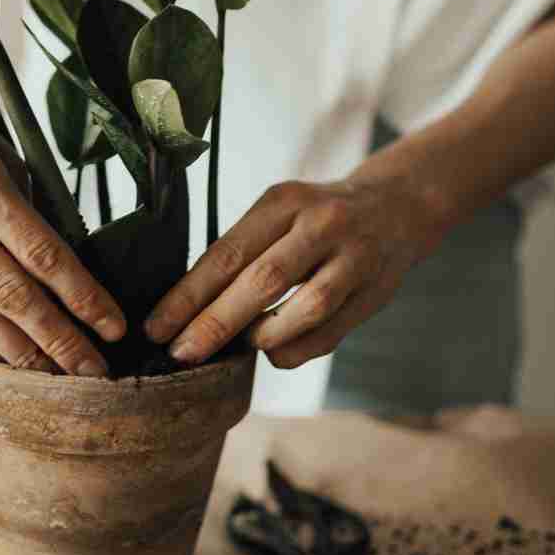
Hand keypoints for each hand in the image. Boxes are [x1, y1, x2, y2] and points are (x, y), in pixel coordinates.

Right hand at [0, 55, 125, 376]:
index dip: (82, 297)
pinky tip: (6, 355)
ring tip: (54, 377)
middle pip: (11, 294)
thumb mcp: (2, 151)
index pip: (42, 253)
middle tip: (93, 373)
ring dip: (20, 352)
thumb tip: (66, 273)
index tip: (113, 327)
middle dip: (58, 340)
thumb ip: (29, 209)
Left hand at [143, 176, 444, 368]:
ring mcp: (354, 257)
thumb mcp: (278, 213)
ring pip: (304, 308)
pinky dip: (294, 349)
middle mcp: (321, 224)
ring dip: (262, 335)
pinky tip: (273, 351)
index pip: (227, 253)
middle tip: (180, 353)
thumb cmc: (315, 218)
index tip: (156, 327)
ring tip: (237, 348)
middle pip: (262, 280)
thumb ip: (242, 252)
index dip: (187, 295)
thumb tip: (185, 308)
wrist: (397, 206)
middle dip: (215, 323)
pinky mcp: (375, 291)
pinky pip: (330, 332)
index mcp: (283, 201)